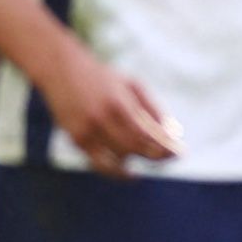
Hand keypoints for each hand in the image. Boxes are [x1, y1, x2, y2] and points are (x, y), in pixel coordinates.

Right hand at [34, 47, 179, 175]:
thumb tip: (171, 133)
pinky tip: (129, 170)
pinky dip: (115, 169)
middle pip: (134, 148)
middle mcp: (101, 120)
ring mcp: (86, 132)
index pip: (147, 135)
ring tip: (154, 160)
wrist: (61, 71)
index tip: (180, 152)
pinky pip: (98, 163)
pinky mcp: (75, 140)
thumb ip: (152, 109)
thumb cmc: (103, 77)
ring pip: (116, 160)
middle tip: (172, 157)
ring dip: (138, 164)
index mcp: (118, 104)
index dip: (164, 148)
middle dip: (156, 156)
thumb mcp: (132, 85)